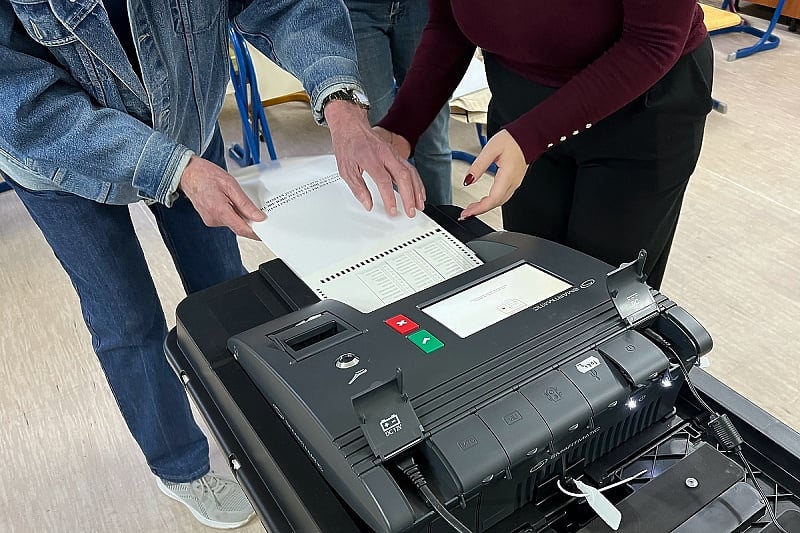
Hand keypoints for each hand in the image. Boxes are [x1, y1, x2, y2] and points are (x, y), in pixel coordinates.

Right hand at [178, 156, 264, 239]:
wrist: (188, 173)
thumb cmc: (206, 175)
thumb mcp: (231, 185)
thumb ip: (245, 203)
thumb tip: (258, 216)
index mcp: (219, 211)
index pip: (242, 229)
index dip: (255, 233)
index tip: (265, 233)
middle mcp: (214, 219)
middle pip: (238, 227)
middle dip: (250, 222)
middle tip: (258, 212)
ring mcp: (211, 220)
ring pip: (233, 223)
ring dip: (240, 216)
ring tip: (238, 199)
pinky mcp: (210, 219)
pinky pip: (226, 220)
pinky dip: (233, 214)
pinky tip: (231, 202)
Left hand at [325, 101, 424, 216]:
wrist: (351, 126)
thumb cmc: (348, 145)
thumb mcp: (345, 169)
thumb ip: (358, 188)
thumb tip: (367, 203)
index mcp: (370, 158)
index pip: (384, 181)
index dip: (390, 198)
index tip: (392, 210)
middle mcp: (385, 154)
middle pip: (402, 177)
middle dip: (409, 196)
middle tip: (411, 211)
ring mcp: (393, 153)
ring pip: (410, 172)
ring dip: (417, 190)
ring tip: (419, 205)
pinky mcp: (396, 154)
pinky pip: (411, 169)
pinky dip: (417, 182)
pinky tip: (419, 192)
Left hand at [460, 130, 526, 219]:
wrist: (528, 136)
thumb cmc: (512, 140)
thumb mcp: (490, 150)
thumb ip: (478, 166)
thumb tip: (468, 180)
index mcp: (507, 176)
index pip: (493, 199)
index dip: (479, 208)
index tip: (468, 213)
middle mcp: (513, 182)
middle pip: (496, 203)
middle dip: (480, 210)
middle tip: (466, 213)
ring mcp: (515, 183)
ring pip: (500, 201)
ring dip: (485, 207)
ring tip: (472, 209)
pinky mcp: (514, 181)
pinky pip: (503, 196)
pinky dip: (492, 202)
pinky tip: (484, 201)